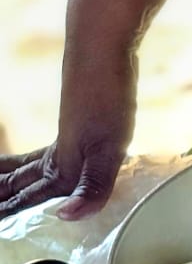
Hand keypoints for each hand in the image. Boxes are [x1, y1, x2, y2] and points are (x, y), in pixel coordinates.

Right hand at [0, 53, 136, 219]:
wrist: (101, 47)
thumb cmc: (106, 97)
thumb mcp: (109, 148)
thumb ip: (90, 187)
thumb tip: (64, 217)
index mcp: (61, 169)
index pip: (26, 202)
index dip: (8, 214)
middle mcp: (56, 157)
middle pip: (18, 185)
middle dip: (2, 200)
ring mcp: (65, 138)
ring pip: (26, 168)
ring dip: (8, 181)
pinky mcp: (76, 124)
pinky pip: (41, 154)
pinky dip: (26, 164)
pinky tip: (39, 164)